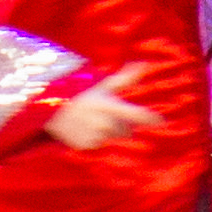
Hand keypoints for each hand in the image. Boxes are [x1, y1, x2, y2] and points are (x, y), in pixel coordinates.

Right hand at [48, 81, 163, 152]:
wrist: (49, 108)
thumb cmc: (81, 95)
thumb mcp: (102, 86)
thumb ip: (125, 79)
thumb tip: (143, 64)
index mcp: (110, 106)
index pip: (138, 115)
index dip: (151, 118)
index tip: (162, 121)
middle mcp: (104, 123)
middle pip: (127, 130)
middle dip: (122, 125)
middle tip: (109, 117)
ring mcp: (95, 136)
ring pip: (113, 139)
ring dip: (109, 133)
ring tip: (95, 124)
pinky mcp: (85, 146)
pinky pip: (99, 146)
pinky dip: (95, 140)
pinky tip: (86, 131)